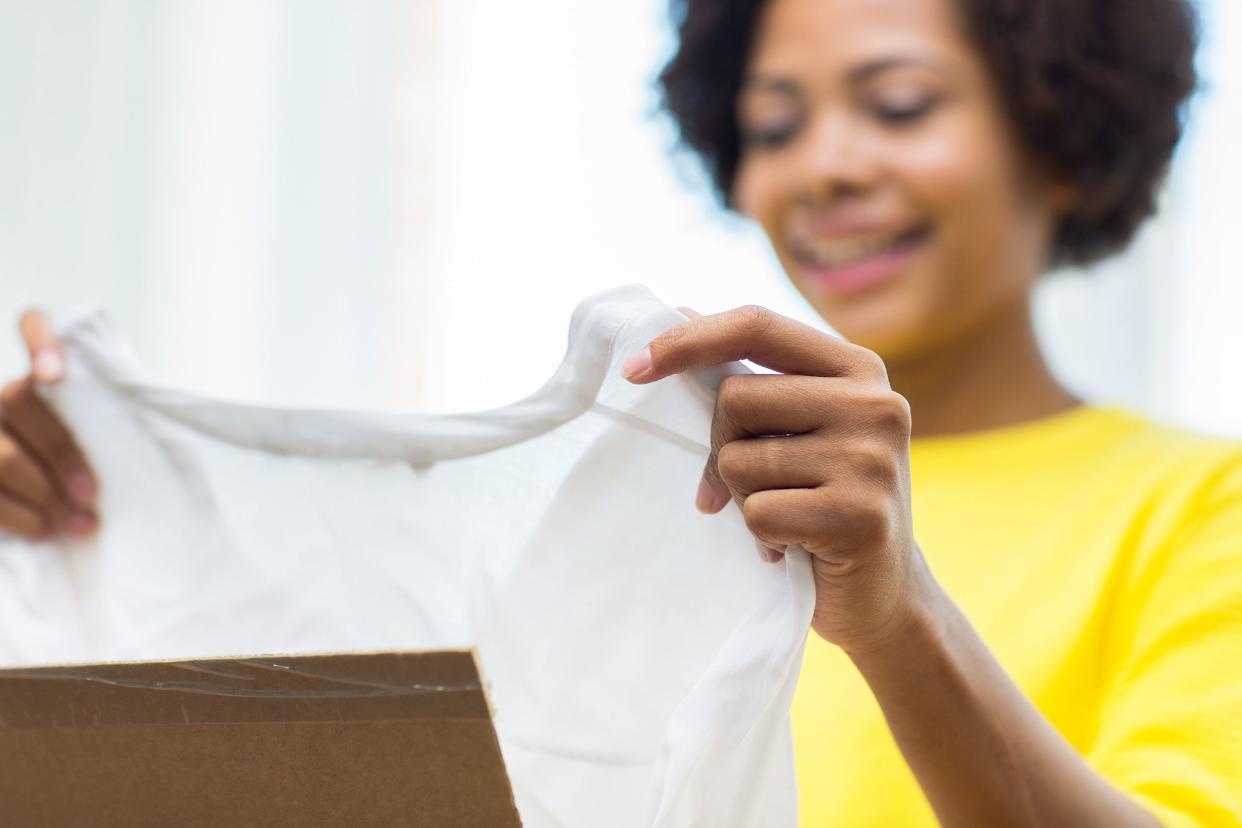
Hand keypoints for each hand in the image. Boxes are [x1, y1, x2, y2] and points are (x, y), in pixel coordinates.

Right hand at [0, 310, 97, 538]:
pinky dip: (18, 515)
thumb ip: (117, 413)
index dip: (41, 340)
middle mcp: (4, 393)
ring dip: (41, 493)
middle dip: (58, 451)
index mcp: (44, 371)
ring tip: (80, 522)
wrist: (60, 494)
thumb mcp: (111, 430)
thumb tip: (160, 414)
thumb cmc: (99, 457)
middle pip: (17, 400)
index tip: (55, 375)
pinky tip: (46, 529)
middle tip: (92, 492)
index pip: (34, 324)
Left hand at [623, 305, 932, 653]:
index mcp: (858, 368)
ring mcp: (871, 460)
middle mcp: (875, 404)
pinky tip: (795, 547)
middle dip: (720, 447)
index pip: (756, 325)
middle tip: (750, 485)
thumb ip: (753, 375)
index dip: (686, 340)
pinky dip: (760, 537)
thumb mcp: (800, 427)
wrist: (886, 595)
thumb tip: (676, 310)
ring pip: (739, 460)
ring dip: (744, 498)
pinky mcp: (858, 517)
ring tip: (788, 516)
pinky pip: (756, 513)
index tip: (631, 368)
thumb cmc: (824, 501)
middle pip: (735, 397)